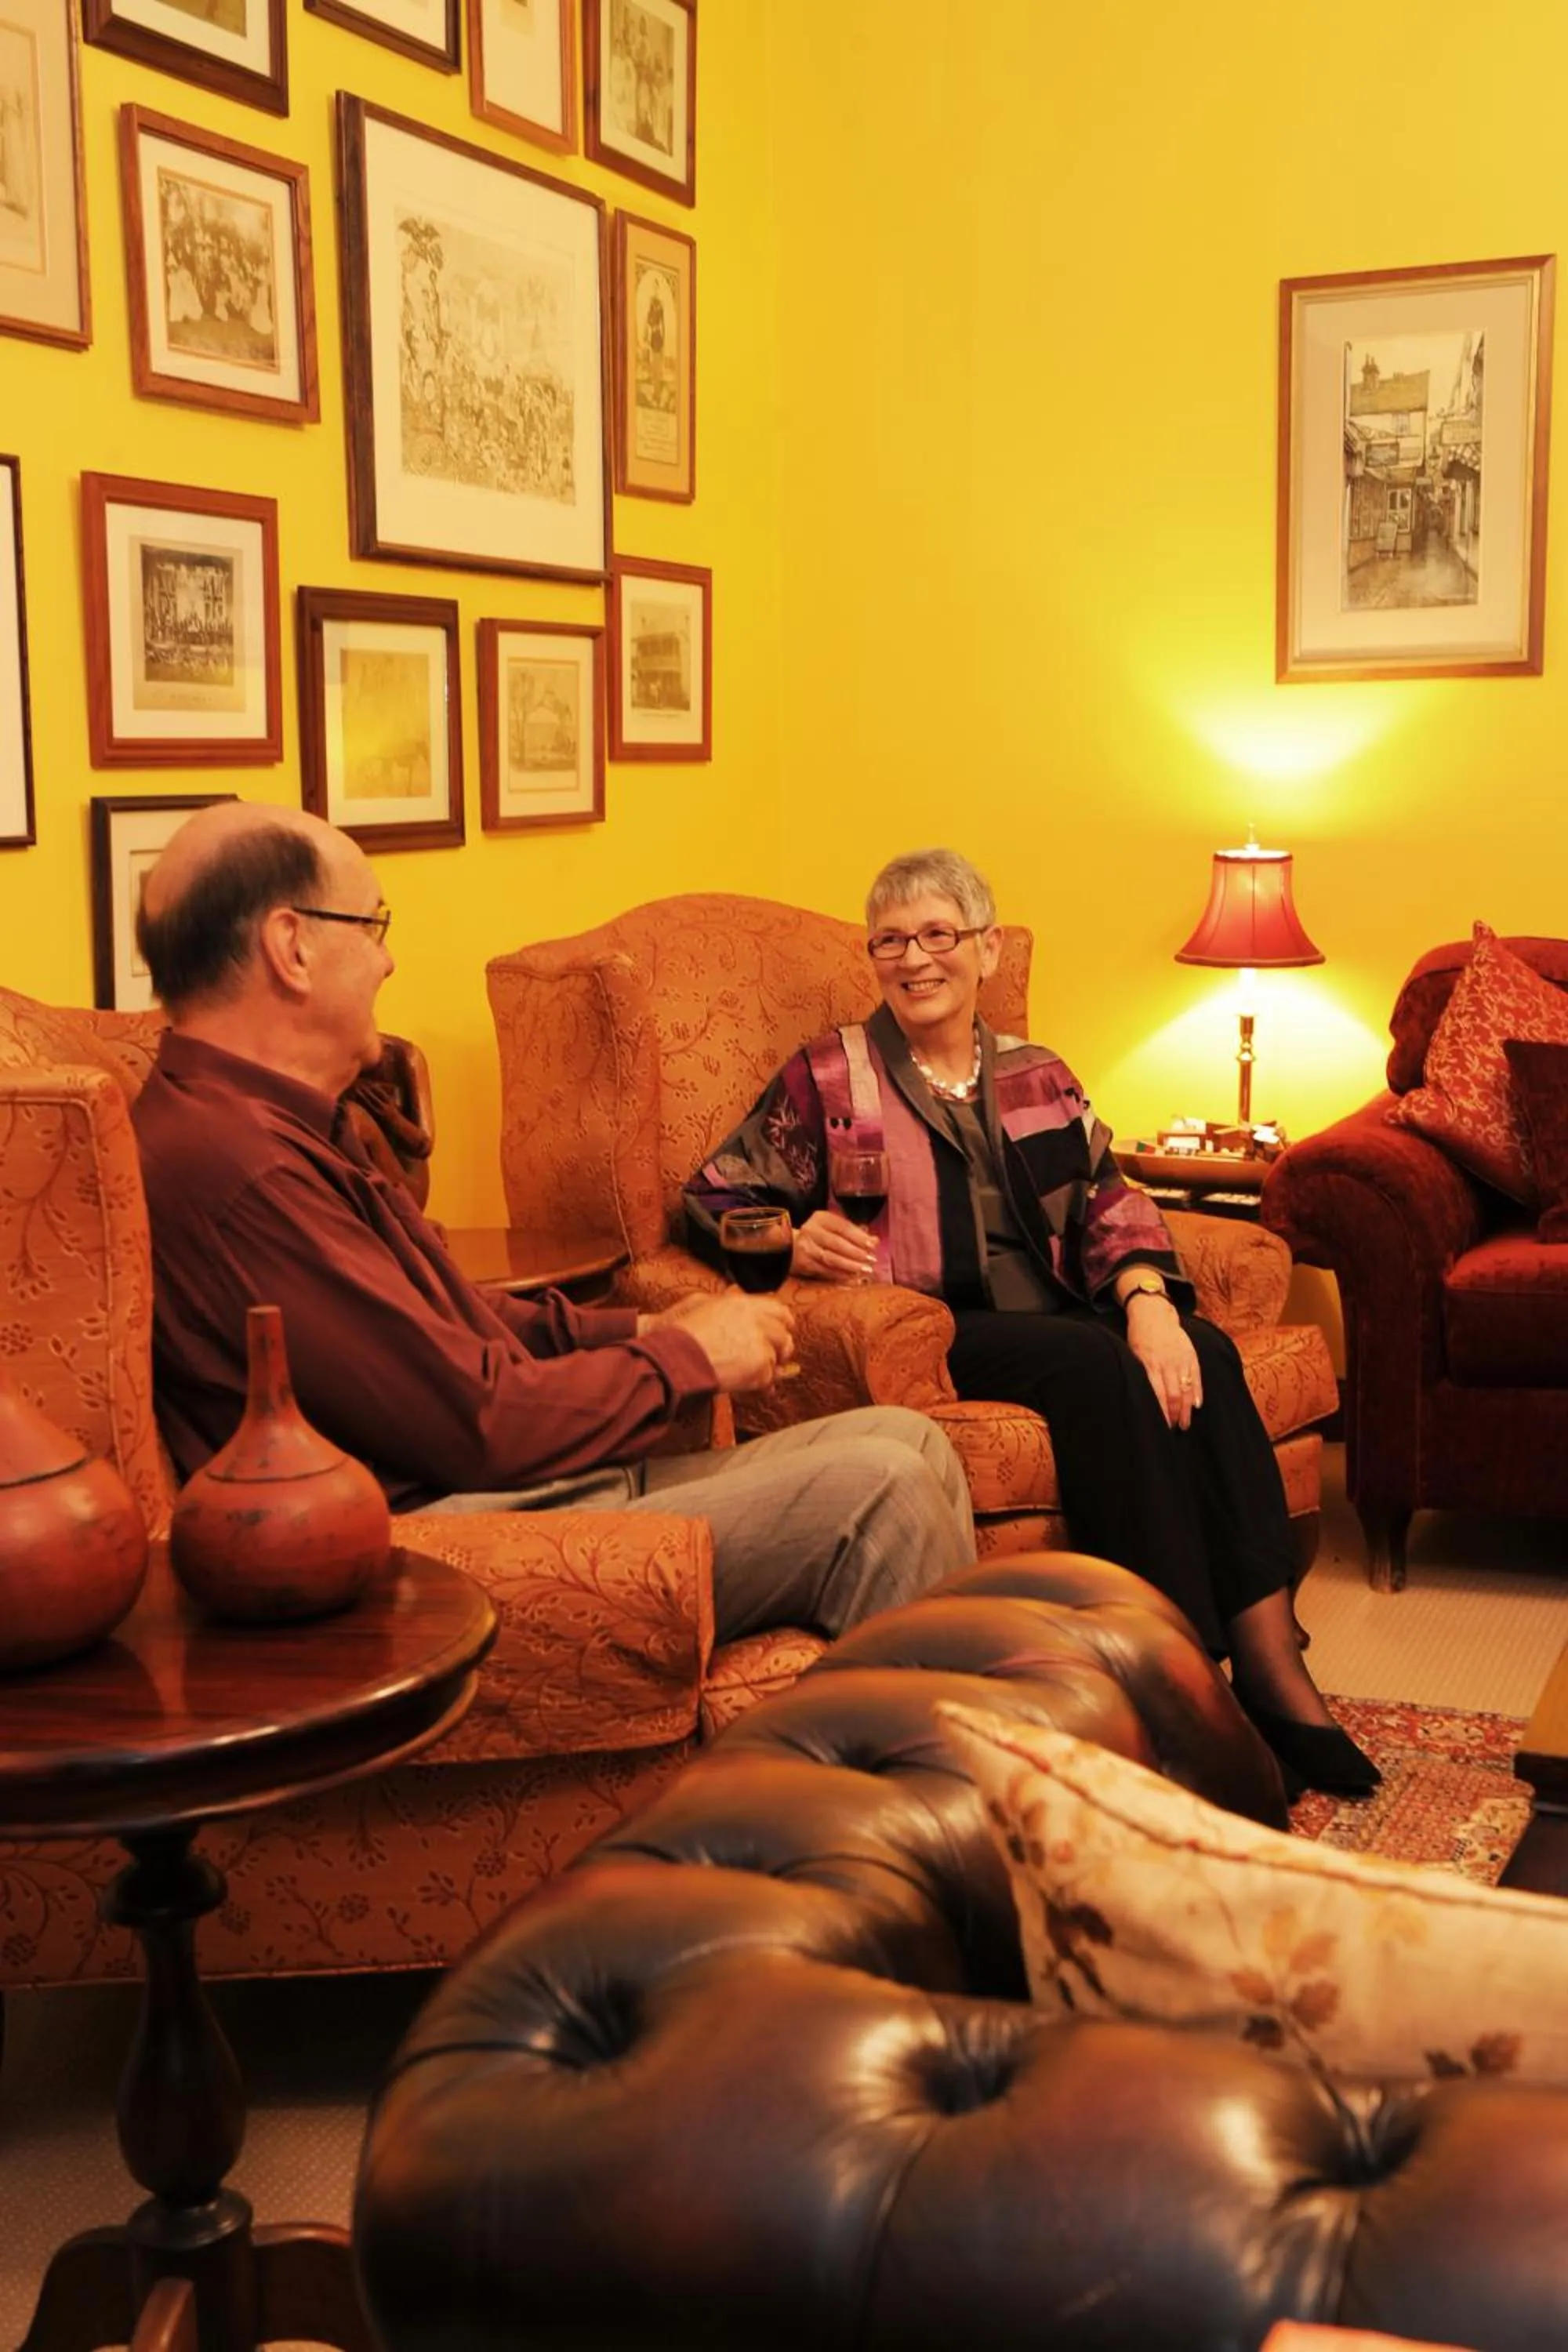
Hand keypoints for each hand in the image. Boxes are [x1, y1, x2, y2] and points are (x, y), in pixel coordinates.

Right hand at [646, 1288, 794, 1390]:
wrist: (673, 1358)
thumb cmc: (679, 1331)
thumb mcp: (701, 1303)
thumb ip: (726, 1300)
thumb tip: (736, 1291)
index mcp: (744, 1304)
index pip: (779, 1310)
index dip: (783, 1321)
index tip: (785, 1328)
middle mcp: (757, 1322)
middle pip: (783, 1335)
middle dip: (779, 1347)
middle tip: (772, 1355)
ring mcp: (761, 1346)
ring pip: (776, 1358)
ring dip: (767, 1366)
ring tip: (748, 1370)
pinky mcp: (759, 1369)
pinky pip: (769, 1378)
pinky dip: (761, 1383)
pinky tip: (747, 1382)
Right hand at [791, 1208, 878, 1283]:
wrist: (791, 1247)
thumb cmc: (820, 1236)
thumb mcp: (834, 1227)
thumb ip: (854, 1232)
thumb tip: (875, 1241)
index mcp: (821, 1218)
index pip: (842, 1227)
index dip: (859, 1237)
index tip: (873, 1245)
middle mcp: (811, 1231)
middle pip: (837, 1243)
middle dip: (856, 1253)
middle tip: (871, 1260)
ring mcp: (806, 1248)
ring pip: (831, 1259)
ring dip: (850, 1266)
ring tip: (865, 1270)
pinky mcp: (804, 1264)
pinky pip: (825, 1271)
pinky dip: (841, 1275)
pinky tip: (853, 1277)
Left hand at [1123, 1293, 1201, 1429]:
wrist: (1154, 1314)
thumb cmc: (1140, 1337)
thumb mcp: (1134, 1355)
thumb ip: (1142, 1375)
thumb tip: (1146, 1399)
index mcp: (1150, 1365)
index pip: (1158, 1395)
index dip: (1162, 1413)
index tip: (1162, 1427)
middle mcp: (1167, 1364)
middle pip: (1174, 1396)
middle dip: (1175, 1415)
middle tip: (1174, 1429)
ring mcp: (1181, 1359)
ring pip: (1186, 1389)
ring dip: (1186, 1410)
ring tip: (1185, 1424)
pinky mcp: (1191, 1355)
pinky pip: (1197, 1376)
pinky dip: (1197, 1392)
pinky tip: (1197, 1405)